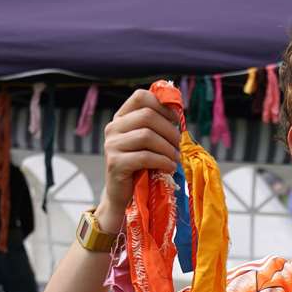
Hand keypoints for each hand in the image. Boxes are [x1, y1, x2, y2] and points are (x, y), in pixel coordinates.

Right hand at [95, 88, 181, 231]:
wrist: (123, 194)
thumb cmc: (141, 166)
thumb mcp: (149, 142)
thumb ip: (158, 125)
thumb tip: (178, 111)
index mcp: (122, 117)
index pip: (141, 96)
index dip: (162, 105)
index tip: (176, 120)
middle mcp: (113, 127)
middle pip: (147, 116)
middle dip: (169, 130)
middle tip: (179, 145)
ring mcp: (111, 145)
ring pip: (147, 136)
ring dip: (168, 148)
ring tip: (176, 158)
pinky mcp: (115, 163)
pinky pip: (144, 156)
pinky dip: (162, 161)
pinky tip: (169, 167)